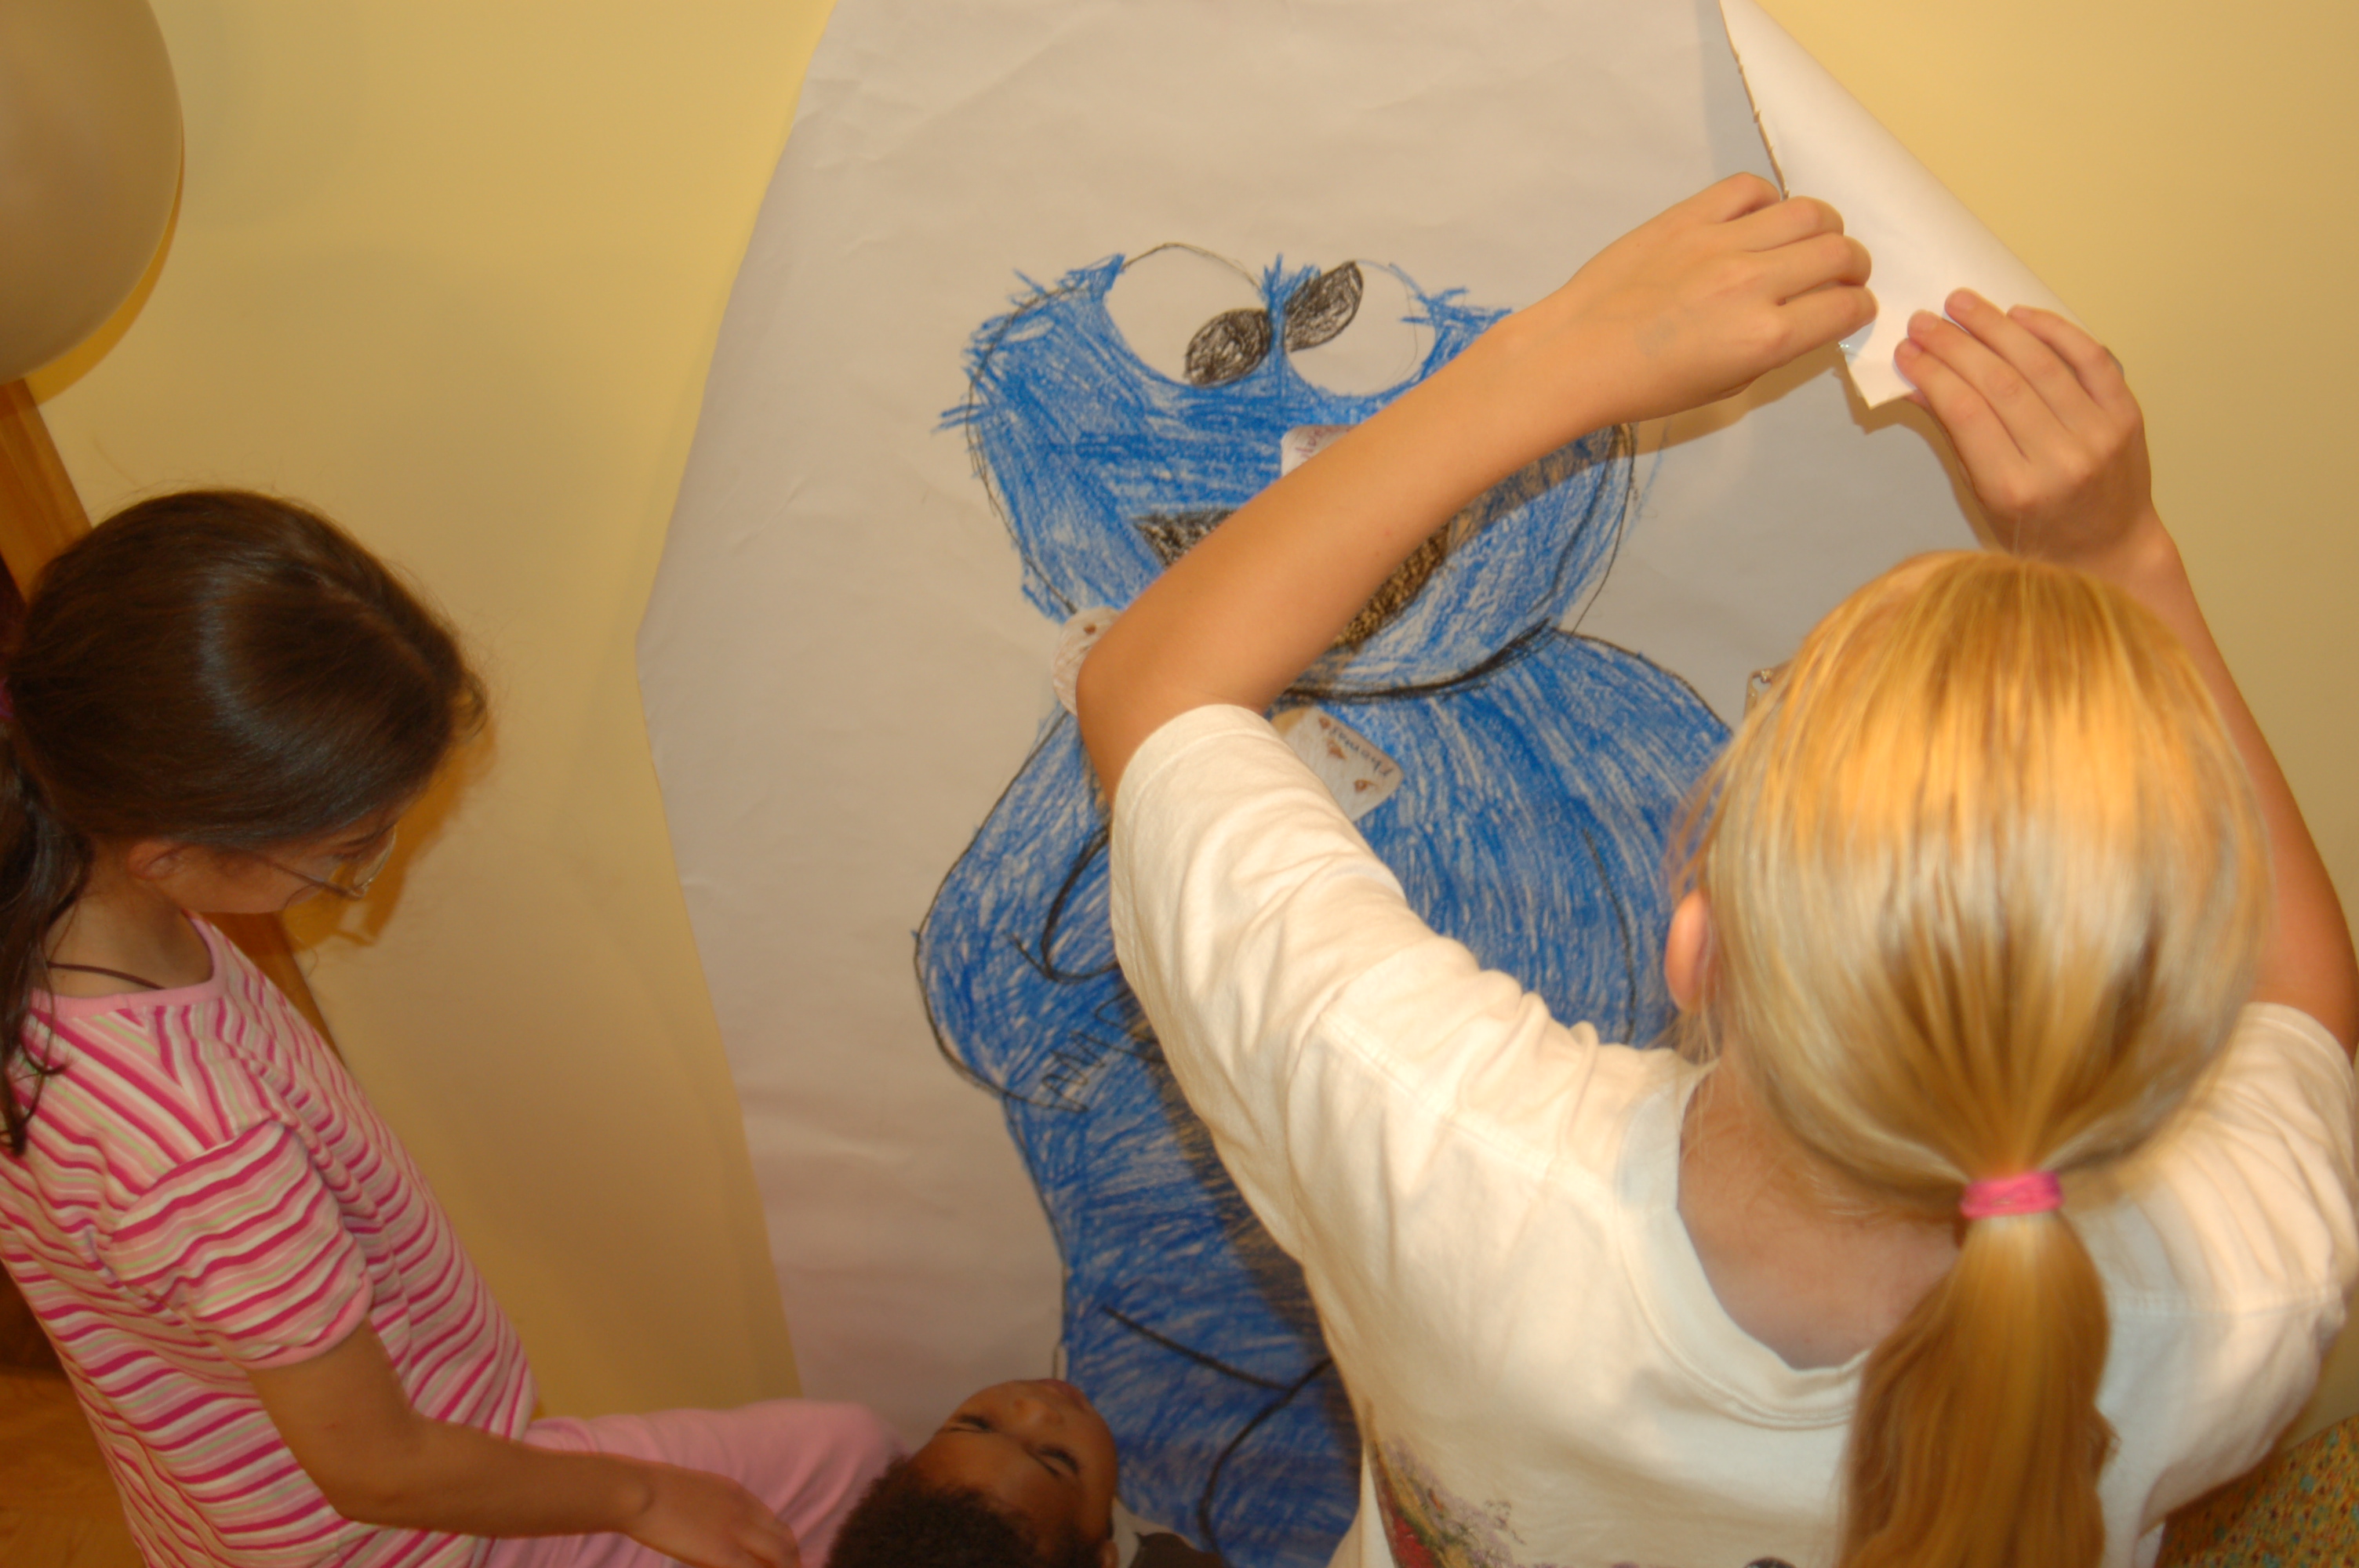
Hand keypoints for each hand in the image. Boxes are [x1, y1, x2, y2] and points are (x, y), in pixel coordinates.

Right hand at [623, 1463, 797, 1567]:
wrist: (639, 1491)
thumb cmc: (651, 1491)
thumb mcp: (692, 1492)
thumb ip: (710, 1508)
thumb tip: (710, 1531)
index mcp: (736, 1494)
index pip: (773, 1523)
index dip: (782, 1545)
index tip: (782, 1561)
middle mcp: (744, 1510)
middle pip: (784, 1539)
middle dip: (791, 1561)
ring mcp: (736, 1531)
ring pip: (780, 1555)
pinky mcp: (723, 1553)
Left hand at [1499, 173, 1874, 427]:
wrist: (1576, 355)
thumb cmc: (1645, 386)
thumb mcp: (1726, 386)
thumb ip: (1776, 348)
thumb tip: (1807, 318)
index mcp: (1766, 338)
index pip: (1847, 308)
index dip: (1860, 308)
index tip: (1852, 307)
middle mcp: (1753, 284)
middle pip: (1838, 253)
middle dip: (1853, 266)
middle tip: (1842, 274)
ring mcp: (1720, 244)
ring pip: (1807, 212)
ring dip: (1823, 227)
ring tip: (1811, 241)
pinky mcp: (1688, 217)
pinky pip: (1750, 188)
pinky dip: (1768, 201)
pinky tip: (1759, 221)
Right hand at [1895, 289, 2158, 566]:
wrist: (2111, 549)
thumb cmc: (2037, 533)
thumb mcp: (1985, 499)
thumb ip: (1958, 440)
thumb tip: (1922, 383)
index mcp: (2015, 489)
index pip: (1965, 413)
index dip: (1933, 373)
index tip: (1908, 350)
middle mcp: (2060, 460)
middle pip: (1999, 382)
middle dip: (1955, 344)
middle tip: (1925, 320)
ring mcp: (2099, 435)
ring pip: (2041, 363)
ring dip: (1996, 326)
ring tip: (1963, 303)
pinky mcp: (2126, 415)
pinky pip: (2090, 358)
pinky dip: (2053, 330)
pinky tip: (2019, 315)